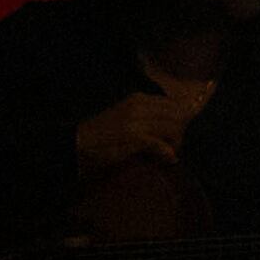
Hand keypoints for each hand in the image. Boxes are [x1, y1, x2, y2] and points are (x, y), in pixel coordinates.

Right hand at [72, 88, 192, 174]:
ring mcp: (135, 120)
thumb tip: (179, 121)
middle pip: (177, 115)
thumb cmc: (104, 135)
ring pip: (172, 128)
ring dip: (175, 144)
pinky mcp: (131, 136)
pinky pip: (159, 143)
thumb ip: (151, 117)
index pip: (175, 104)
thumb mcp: (129, 119)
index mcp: (139, 99)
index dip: (181, 121)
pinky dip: (166, 153)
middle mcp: (139, 105)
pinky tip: (167, 159)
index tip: (177, 136)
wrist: (78, 145)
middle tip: (174, 148)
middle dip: (180, 133)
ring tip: (168, 155)